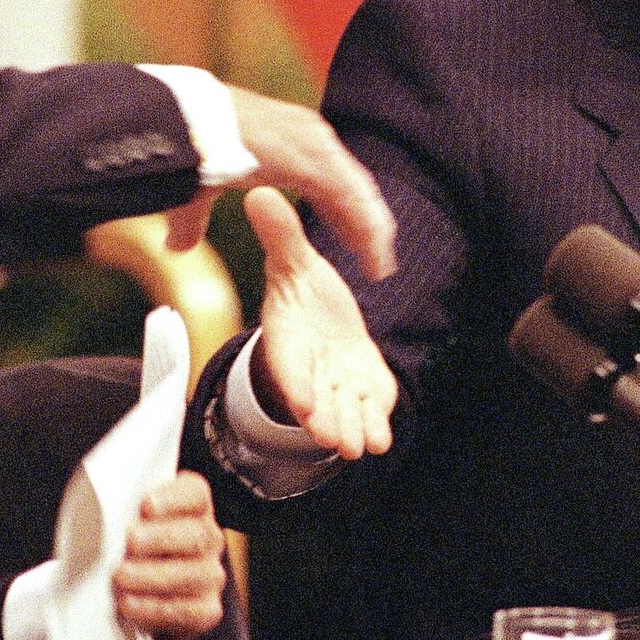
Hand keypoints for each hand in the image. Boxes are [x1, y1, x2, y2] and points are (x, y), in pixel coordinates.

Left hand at [113, 471, 225, 639]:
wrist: (137, 596)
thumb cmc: (129, 550)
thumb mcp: (126, 523)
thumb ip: (122, 514)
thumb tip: (101, 513)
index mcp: (192, 507)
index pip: (195, 494)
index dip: (173, 499)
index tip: (146, 506)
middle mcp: (208, 539)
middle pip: (197, 534)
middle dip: (160, 539)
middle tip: (130, 543)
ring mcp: (210, 576)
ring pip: (193, 574)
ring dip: (152, 576)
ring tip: (121, 578)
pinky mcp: (206, 610)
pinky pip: (189, 612)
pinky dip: (155, 608)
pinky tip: (129, 604)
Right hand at [164, 88, 396, 280]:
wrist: (180, 120)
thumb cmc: (188, 146)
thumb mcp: (199, 190)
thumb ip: (195, 221)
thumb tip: (177, 248)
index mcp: (289, 144)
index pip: (329, 184)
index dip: (344, 216)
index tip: (355, 244)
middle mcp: (308, 140)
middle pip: (349, 189)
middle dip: (361, 226)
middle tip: (375, 260)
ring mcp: (313, 144)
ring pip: (356, 192)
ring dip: (369, 230)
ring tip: (380, 263)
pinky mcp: (312, 155)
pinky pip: (349, 194)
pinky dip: (364, 224)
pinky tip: (374, 249)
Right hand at [248, 186, 397, 459]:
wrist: (326, 322)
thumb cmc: (304, 294)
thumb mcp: (295, 262)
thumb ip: (281, 236)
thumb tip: (259, 193)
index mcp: (289, 341)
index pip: (288, 365)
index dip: (296, 384)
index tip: (303, 402)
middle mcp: (311, 370)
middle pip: (316, 400)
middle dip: (325, 419)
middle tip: (334, 437)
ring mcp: (337, 386)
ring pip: (342, 413)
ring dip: (350, 429)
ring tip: (361, 446)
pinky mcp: (362, 391)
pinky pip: (367, 411)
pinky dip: (373, 424)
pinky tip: (381, 438)